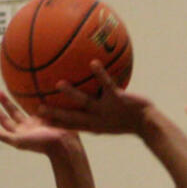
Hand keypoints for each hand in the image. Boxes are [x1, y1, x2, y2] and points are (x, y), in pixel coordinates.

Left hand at [0, 91, 76, 151]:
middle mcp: (28, 127)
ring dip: (19, 99)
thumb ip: (6, 137)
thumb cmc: (42, 143)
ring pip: (25, 108)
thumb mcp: (21, 141)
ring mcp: (39, 122)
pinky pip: (39, 106)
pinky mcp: (49, 117)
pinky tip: (32, 90)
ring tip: (14, 88)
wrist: (64, 143)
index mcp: (20, 133)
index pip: (5, 121)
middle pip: (13, 113)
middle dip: (5, 103)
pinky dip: (34, 100)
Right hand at [39, 62, 153, 134]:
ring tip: (59, 84)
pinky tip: (94, 63)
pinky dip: (101, 74)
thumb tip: (82, 100)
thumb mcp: (110, 120)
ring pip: (86, 101)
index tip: (38, 120)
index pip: (70, 125)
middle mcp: (97, 119)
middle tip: (38, 107)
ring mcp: (106, 109)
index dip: (55, 123)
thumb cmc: (129, 120)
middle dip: (55, 114)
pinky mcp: (118, 98)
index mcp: (93, 125)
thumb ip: (95, 111)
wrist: (148, 123)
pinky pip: (107, 84)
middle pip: (72, 116)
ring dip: (72, 93)